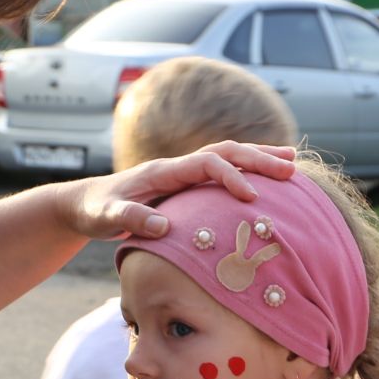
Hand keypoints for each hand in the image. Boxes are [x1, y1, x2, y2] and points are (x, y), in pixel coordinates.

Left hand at [60, 142, 297, 241]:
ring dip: (260, 157)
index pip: (206, 164)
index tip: (251, 197)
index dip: (230, 177)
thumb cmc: (96, 211)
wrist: (86, 203)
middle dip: (259, 159)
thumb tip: (162, 227)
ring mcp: (184, 172)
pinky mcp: (187, 183)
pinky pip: (223, 171)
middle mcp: (178, 166)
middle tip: (290, 170)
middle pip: (226, 152)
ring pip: (229, 156)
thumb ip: (130, 220)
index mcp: (164, 171)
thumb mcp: (106, 218)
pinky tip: (268, 179)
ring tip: (292, 163)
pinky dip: (248, 170)